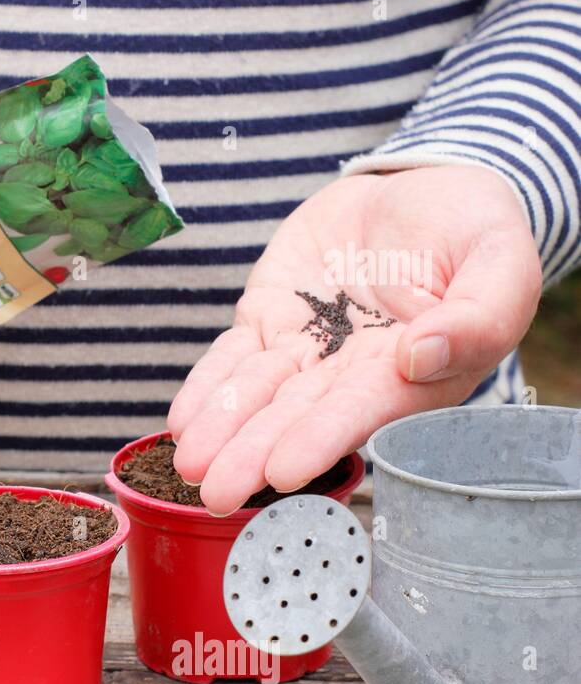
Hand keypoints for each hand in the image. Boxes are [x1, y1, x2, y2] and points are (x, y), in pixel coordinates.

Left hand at [167, 165, 541, 514]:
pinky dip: (207, 387)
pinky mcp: (269, 320)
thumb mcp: (499, 259)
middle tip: (217, 492)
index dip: (320, 438)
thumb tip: (423, 355)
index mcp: (414, 375)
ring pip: (257, 394)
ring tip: (187, 463)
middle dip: (253, 453)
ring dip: (221, 429)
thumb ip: (479, 312)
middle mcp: (353, 375)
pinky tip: (184, 419)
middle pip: (296, 416)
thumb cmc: (473, 229)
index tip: (283, 469)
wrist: (420, 191)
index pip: (361, 411)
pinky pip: (232, 357)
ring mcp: (306, 349)